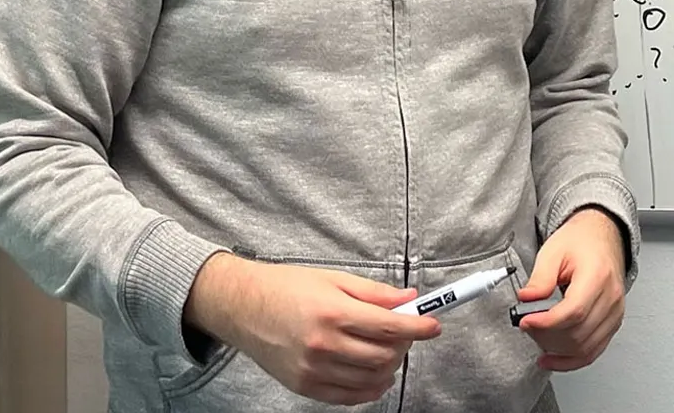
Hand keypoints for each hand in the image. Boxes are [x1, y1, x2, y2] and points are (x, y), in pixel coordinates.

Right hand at [184, 253, 440, 406]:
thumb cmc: (283, 287)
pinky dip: (371, 386)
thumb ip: (372, 292)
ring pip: (373, 377)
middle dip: (403, 344)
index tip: (432, 325)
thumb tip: (409, 300)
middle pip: (385, 355)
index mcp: (331, 311)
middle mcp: (323, 343)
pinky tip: (372, 372)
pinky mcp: (306, 385)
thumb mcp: (330, 278)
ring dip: (389, 364)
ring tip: (383, 348)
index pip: (389, 327)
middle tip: (402, 332)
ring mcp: (314, 368)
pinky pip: (352, 396)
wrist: (240, 306)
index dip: (418, 327)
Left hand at [516, 207, 626, 371]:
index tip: (524, 321)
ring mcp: (614, 314)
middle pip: (579, 333)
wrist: (600, 239)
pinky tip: (552, 359)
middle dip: (546, 335)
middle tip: (524, 325)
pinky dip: (571, 359)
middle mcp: (611, 300)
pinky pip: (594, 350)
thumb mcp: (552, 251)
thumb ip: (539, 278)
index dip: (546, 322)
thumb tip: (526, 300)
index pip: (574, 311)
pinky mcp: (611, 324)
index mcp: (597, 277)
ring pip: (586, 347)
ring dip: (556, 349)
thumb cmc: (578, 242)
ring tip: (534, 336)